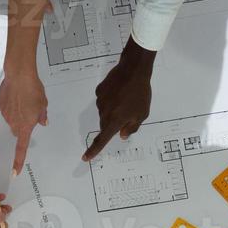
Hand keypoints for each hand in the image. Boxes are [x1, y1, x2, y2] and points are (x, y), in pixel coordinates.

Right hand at [0, 69, 47, 173]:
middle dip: (23, 124)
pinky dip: (11, 104)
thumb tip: (42, 122)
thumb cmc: (34, 91)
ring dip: (18, 112)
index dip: (18, 160)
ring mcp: (5, 114)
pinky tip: (15, 94)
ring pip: (12, 118)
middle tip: (31, 110)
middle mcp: (13, 123)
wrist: (19, 75)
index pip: (21, 148)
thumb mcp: (43, 104)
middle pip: (17, 130)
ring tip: (23, 98)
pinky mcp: (0, 105)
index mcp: (25, 126)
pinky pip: (6, 108)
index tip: (15, 173)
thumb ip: (42, 115)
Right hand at [83, 39, 155, 159]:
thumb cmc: (140, 93)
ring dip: (114, 110)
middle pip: (105, 125)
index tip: (85, 157)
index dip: (93, 150)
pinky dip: (111, 99)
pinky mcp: (99, 91)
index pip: (102, 140)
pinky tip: (120, 91)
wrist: (133, 70)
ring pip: (105, 112)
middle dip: (114, 123)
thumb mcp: (142, 114)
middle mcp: (104, 112)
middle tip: (128, 113)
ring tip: (127, 99)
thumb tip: (122, 135)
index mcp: (115, 121)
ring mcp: (100, 101)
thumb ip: (132, 127)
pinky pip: (104, 100)